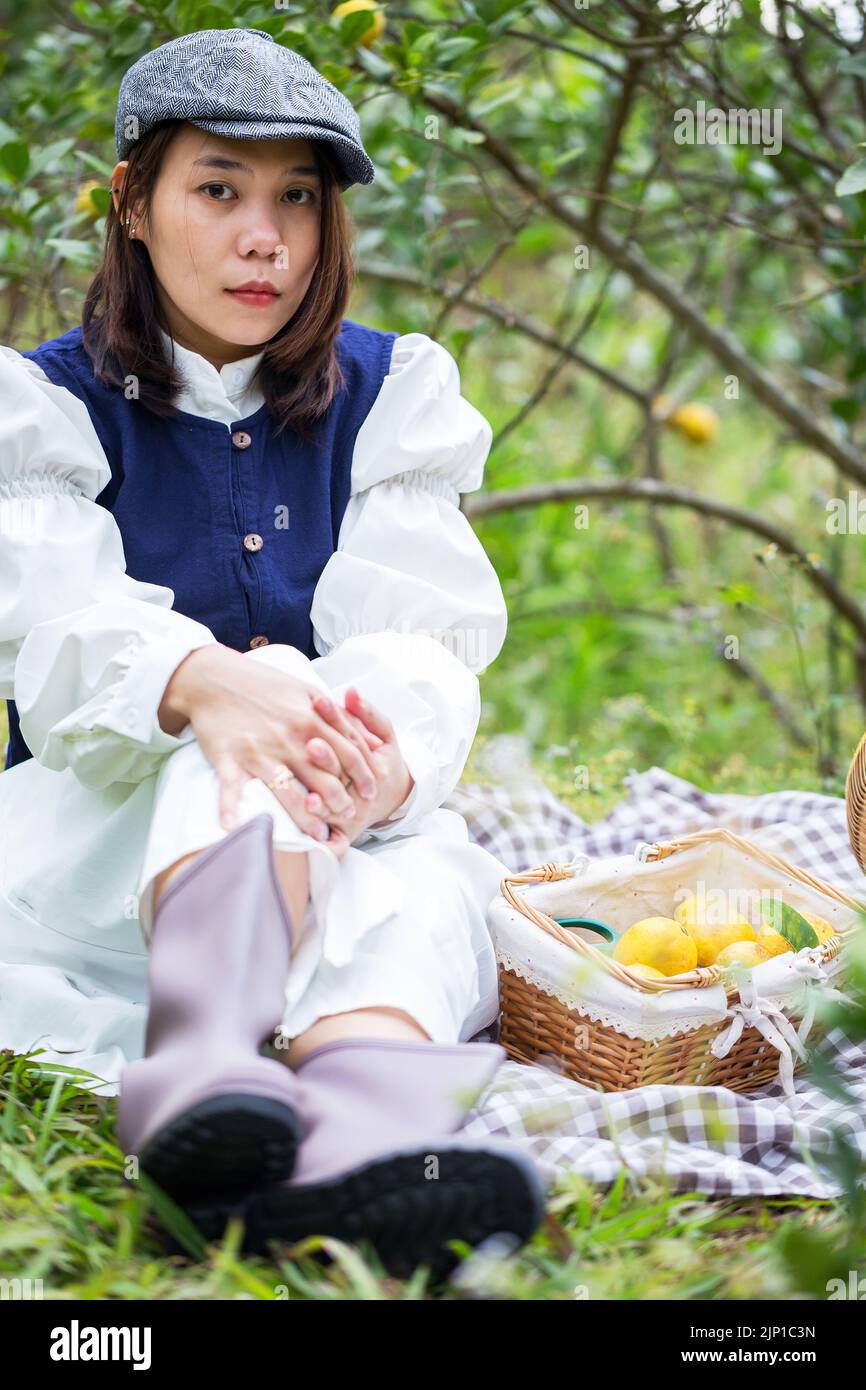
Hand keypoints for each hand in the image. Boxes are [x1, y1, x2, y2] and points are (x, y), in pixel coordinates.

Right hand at [158, 646, 380, 835]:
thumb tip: (373, 741)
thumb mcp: (308, 691)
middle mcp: (288, 739)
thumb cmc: (263, 684)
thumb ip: (340, 717)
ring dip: (305, 818)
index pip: (347, 753)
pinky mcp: (230, 759)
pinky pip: (233, 791)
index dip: (363, 776)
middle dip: (341, 802)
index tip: (372, 793)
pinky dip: (233, 810)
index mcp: (310, 719)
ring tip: (318, 835)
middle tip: (349, 816)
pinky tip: (236, 830)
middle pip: (324, 778)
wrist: (214, 678)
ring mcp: (259, 752)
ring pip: (288, 793)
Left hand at [300, 687, 413, 852]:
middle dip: (326, 758)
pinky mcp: (346, 834)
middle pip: (344, 773)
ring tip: (302, 786)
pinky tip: (305, 830)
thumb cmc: (383, 761)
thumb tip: (351, 691)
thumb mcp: (385, 735)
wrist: (396, 799)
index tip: (319, 700)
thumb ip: (368, 713)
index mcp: (377, 765)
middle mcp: (367, 792)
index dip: (337, 718)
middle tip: (310, 743)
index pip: (355, 739)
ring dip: (319, 798)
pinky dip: (322, 837)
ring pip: (335, 806)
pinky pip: (333, 840)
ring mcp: (355, 814)